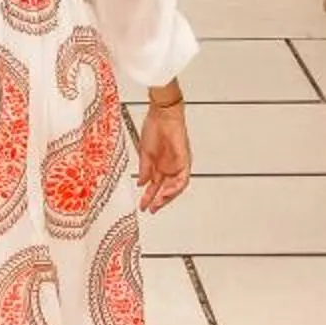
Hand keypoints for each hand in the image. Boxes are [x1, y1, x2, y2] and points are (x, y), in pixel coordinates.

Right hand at [136, 95, 191, 214]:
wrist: (162, 115)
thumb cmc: (153, 128)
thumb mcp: (144, 153)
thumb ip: (144, 170)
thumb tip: (141, 183)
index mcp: (159, 165)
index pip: (155, 186)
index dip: (148, 197)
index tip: (143, 206)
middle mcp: (169, 167)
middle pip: (165, 189)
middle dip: (158, 201)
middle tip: (151, 209)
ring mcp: (177, 164)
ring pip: (175, 187)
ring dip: (167, 197)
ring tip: (158, 203)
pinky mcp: (184, 160)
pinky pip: (183, 178)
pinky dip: (176, 187)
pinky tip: (167, 192)